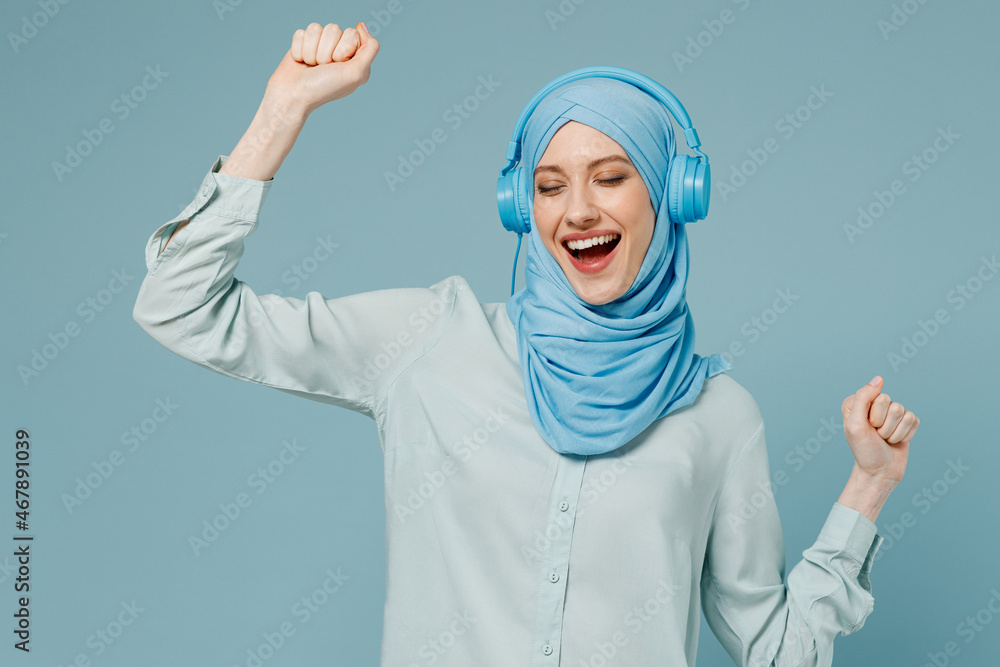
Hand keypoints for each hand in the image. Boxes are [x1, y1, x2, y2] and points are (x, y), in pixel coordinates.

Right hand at [265, 21, 379, 116]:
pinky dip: (300, 49)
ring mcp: (320, 46)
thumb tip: (362, 25)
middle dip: (326, 50)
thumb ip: (370, 48)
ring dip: (312, 50)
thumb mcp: (357, 73)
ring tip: (312, 66)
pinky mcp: (303, 43)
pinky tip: (301, 62)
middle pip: (334, 28)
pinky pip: (302, 32)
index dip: (344, 48)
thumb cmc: (324, 88)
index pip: (353, 34)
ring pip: (316, 28)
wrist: (293, 95)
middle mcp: (338, 50)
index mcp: (355, 57)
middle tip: (324, 68)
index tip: (339, 65)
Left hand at [841, 375, 919, 488]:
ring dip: (894, 432)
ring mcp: (890, 412)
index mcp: (857, 401)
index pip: (877, 396)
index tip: (866, 427)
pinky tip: (895, 441)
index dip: (873, 416)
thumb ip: (863, 398)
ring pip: (904, 413)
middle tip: (876, 435)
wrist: (879, 471)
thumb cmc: (864, 450)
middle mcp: (873, 403)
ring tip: (884, 439)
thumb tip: (879, 379)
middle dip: (884, 425)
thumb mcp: (855, 425)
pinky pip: (914, 420)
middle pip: (892, 404)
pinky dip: (905, 435)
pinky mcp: (905, 422)